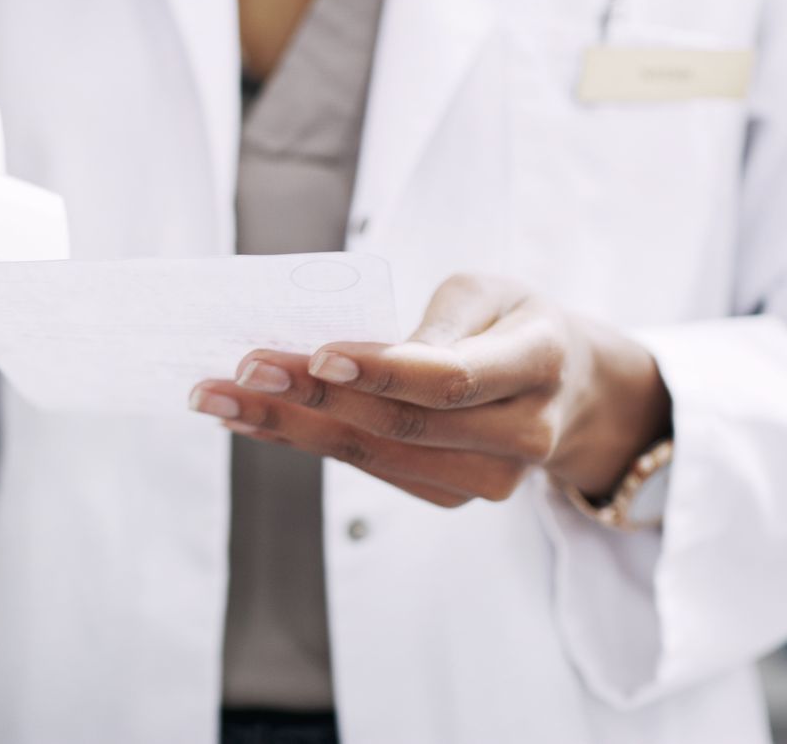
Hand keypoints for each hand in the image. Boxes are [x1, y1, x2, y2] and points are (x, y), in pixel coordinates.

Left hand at [189, 275, 671, 507]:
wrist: (569, 388)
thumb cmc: (514, 322)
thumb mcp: (491, 291)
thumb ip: (437, 319)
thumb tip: (353, 355)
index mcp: (540, 362)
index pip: (450, 378)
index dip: (381, 370)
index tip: (316, 353)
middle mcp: (521, 432)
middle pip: (400, 425)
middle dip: (307, 398)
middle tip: (234, 373)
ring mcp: (489, 478)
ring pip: (375, 455)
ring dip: (287, 427)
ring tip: (217, 400)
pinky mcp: (453, 495)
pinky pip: (370, 469)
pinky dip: (305, 442)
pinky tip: (251, 421)